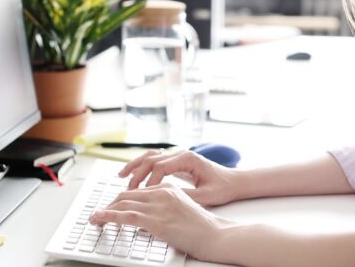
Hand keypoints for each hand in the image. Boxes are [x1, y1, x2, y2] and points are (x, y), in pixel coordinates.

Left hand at [89, 183, 233, 261]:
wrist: (216, 235)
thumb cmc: (202, 227)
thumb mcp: (182, 209)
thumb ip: (165, 207)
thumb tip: (146, 216)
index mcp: (168, 188)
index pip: (137, 190)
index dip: (120, 199)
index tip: (110, 207)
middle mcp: (162, 193)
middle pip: (126, 194)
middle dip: (109, 204)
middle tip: (99, 214)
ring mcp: (159, 206)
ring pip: (123, 204)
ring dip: (105, 211)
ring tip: (95, 218)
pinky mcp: (157, 221)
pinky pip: (127, 217)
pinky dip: (109, 217)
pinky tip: (100, 219)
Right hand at [119, 149, 241, 205]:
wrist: (234, 181)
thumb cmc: (222, 188)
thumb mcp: (206, 196)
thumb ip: (186, 196)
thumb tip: (165, 200)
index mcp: (189, 159)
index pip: (161, 167)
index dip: (150, 181)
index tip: (143, 196)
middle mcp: (181, 154)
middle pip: (152, 159)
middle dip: (137, 174)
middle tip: (127, 190)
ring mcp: (178, 156)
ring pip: (150, 156)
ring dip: (135, 166)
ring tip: (121, 177)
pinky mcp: (176, 161)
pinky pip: (155, 160)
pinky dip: (142, 166)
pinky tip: (132, 174)